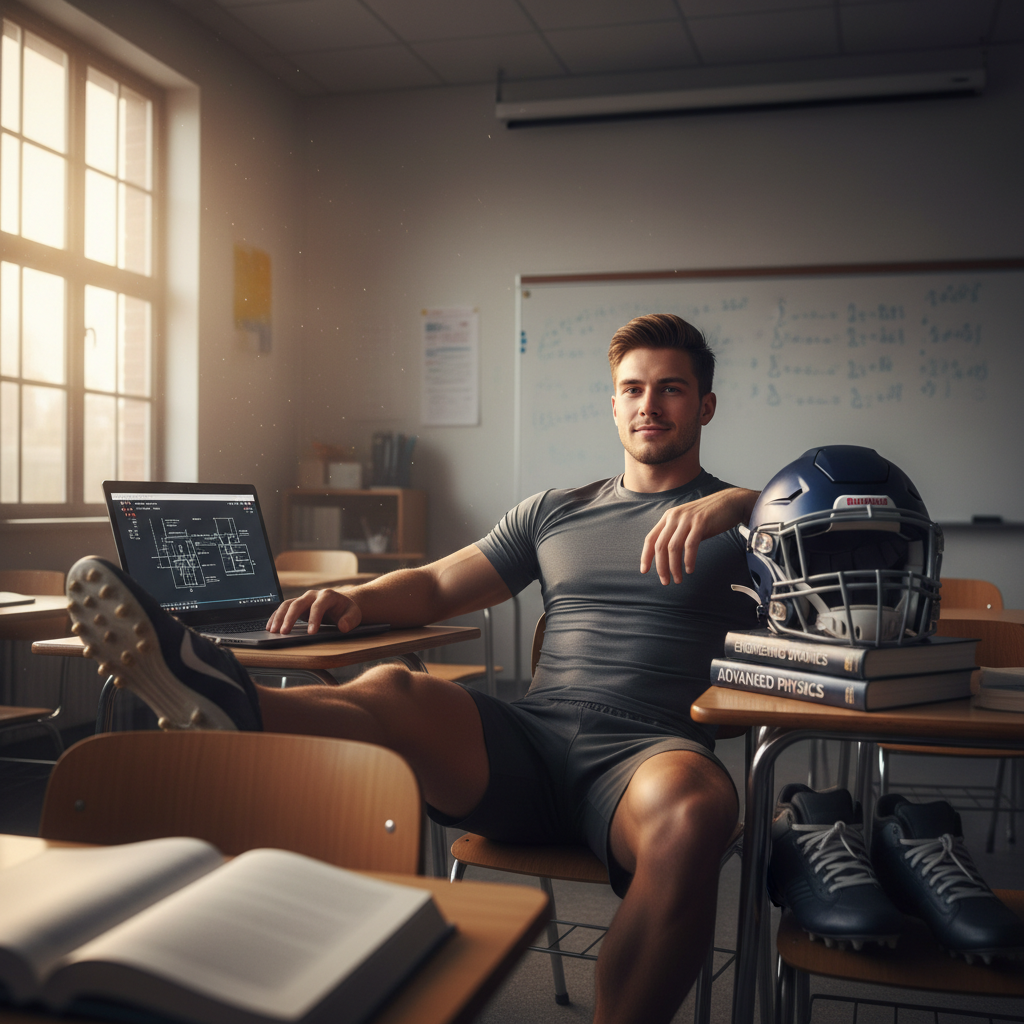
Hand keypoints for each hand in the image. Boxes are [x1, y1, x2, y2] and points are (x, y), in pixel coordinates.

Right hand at [266, 588, 363, 634]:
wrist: (342, 604)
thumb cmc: (347, 610)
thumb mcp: (354, 615)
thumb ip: (350, 620)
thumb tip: (343, 627)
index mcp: (328, 595)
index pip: (318, 606)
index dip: (314, 619)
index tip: (311, 633)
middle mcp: (313, 595)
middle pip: (298, 603)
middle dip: (290, 618)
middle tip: (284, 632)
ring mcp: (303, 599)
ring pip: (287, 605)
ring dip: (279, 617)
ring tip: (273, 631)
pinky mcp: (297, 605)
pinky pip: (283, 609)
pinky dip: (275, 617)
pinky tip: (270, 627)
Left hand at [641, 487, 759, 583]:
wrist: (730, 502)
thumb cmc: (708, 517)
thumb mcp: (687, 524)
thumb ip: (676, 536)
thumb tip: (666, 558)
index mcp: (668, 517)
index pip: (650, 538)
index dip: (645, 556)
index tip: (644, 570)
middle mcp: (674, 517)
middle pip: (660, 546)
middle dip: (661, 567)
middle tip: (665, 581)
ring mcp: (687, 519)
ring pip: (673, 547)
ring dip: (674, 567)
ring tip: (678, 579)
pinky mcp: (701, 523)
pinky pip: (690, 545)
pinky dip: (688, 560)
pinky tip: (690, 569)